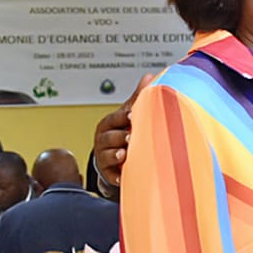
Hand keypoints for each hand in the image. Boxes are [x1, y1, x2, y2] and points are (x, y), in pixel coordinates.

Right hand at [93, 73, 153, 194]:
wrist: (115, 157)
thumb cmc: (123, 131)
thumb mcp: (129, 114)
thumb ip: (138, 97)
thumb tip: (149, 76)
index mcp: (109, 123)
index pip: (114, 118)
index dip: (123, 117)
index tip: (133, 116)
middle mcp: (104, 139)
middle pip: (108, 137)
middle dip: (119, 137)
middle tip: (130, 138)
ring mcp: (104, 156)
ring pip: (108, 155)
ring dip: (116, 155)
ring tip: (124, 155)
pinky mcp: (108, 173)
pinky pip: (110, 175)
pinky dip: (116, 176)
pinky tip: (123, 176)